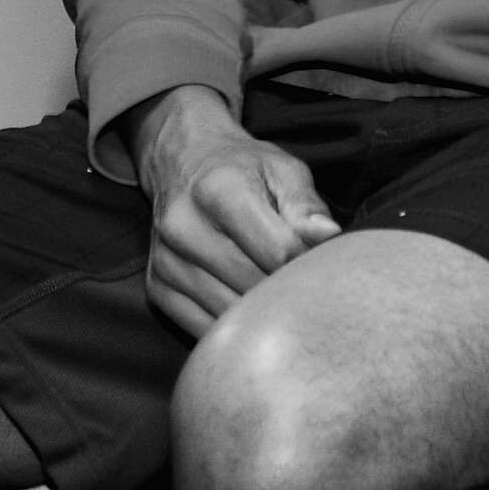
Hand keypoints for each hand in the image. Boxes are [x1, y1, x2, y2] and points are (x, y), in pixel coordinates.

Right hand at [121, 86, 339, 335]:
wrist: (183, 161)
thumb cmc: (241, 168)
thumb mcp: (282, 170)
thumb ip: (307, 206)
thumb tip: (330, 237)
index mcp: (220, 190)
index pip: (279, 251)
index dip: (308, 263)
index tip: (318, 263)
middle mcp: (184, 225)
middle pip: (253, 286)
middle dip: (286, 290)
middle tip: (302, 283)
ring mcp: (166, 260)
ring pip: (228, 314)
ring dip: (260, 314)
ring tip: (275, 293)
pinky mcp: (158, 287)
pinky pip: (202, 328)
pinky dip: (231, 326)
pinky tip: (246, 307)